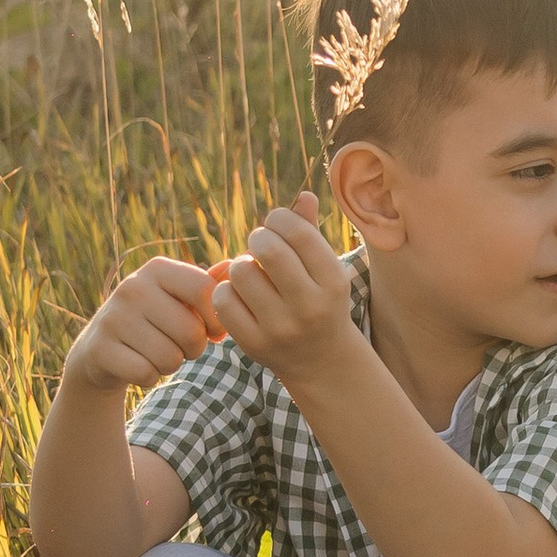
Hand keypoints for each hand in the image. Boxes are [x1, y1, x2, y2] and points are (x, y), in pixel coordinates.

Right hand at [63, 257, 223, 396]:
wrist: (102, 349)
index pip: (205, 291)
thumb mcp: (180, 298)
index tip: (211, 330)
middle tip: (178, 345)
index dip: (216, 320)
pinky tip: (137, 364)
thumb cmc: (156, 321)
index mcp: (157, 269)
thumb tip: (232, 266)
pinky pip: (146, 373)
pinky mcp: (99, 348)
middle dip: (193, 348)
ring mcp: (113, 317)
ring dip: (170, 364)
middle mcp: (132, 287)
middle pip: (191, 332)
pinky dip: (149, 376)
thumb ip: (209, 286)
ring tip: (156, 353)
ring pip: (170, 357)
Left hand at [209, 193, 359, 390]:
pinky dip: (227, 291)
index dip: (279, 219)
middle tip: (259, 244)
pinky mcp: (254, 344)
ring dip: (241, 266)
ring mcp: (281, 328)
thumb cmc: (320, 300)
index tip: (276, 225)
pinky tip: (240, 296)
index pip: (298, 232)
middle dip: (258, 238)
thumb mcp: (325, 269)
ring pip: (240, 272)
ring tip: (252, 274)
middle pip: (267, 249)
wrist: (321, 361)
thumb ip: (311, 232)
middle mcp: (310, 306)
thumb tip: (304, 195)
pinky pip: (223, 300)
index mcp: (333, 281)